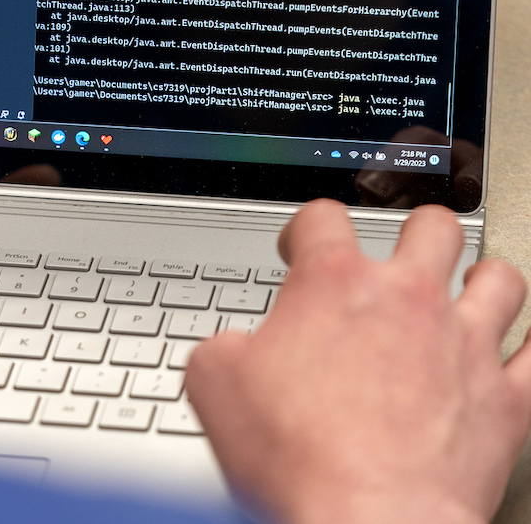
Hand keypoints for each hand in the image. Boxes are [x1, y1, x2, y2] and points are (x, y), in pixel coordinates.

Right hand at [187, 199, 530, 523]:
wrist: (365, 520)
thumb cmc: (295, 455)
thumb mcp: (213, 382)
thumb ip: (226, 346)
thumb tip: (233, 349)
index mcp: (332, 285)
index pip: (322, 218)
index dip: (305, 229)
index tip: (301, 249)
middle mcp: (407, 300)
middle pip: (431, 226)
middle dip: (414, 234)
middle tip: (398, 255)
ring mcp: (465, 346)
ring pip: (500, 278)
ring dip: (481, 280)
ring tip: (466, 291)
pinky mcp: (507, 401)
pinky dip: (530, 346)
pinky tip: (520, 346)